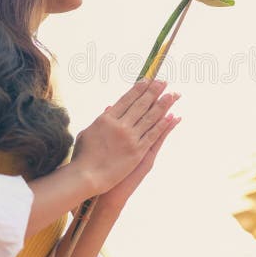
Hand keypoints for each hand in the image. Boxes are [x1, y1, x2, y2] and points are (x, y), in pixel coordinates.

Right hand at [71, 78, 179, 194]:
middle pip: (141, 104)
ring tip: (172, 94)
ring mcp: (130, 138)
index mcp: (106, 119)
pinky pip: (153, 134)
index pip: (126, 99)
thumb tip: (110, 107)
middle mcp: (120, 125)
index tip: (148, 80)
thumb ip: (102, 119)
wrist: (86, 176)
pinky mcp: (138, 151)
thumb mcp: (88, 132)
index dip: (139, 88)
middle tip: (164, 82)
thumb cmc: (83, 156)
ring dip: (163, 104)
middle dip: (154, 91)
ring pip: (150, 117)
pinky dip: (163, 124)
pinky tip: (172, 116)